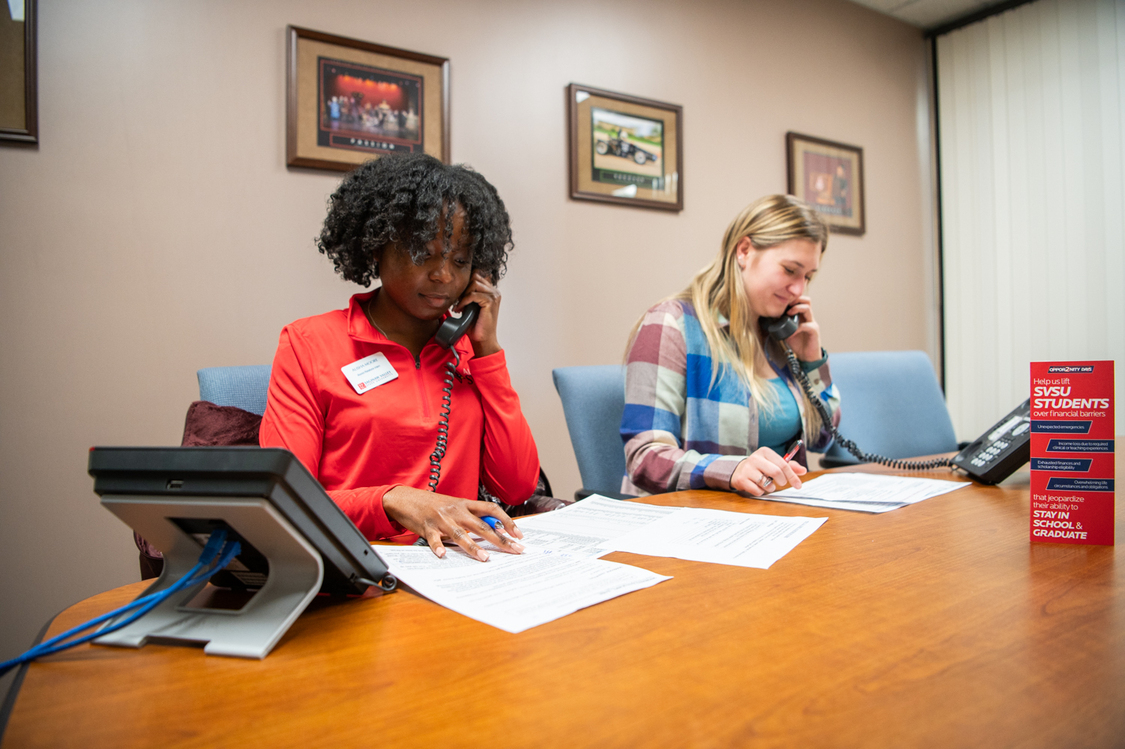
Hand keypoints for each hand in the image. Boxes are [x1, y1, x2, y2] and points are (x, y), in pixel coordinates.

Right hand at [383, 486, 523, 560]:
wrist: (407, 499)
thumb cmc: (434, 505)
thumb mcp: (455, 507)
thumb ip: (472, 517)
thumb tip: (494, 530)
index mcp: (465, 504)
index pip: (492, 510)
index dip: (507, 521)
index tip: (518, 535)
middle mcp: (456, 510)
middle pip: (482, 525)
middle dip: (499, 538)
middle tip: (514, 550)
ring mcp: (441, 519)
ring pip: (460, 533)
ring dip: (473, 546)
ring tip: (484, 558)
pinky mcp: (427, 527)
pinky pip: (433, 539)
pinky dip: (438, 547)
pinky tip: (442, 555)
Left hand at [455, 271, 501, 357]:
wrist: (483, 339)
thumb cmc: (476, 325)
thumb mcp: (471, 306)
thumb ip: (468, 295)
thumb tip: (457, 286)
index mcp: (491, 291)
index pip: (476, 276)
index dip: (465, 284)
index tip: (459, 297)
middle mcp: (495, 292)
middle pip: (475, 277)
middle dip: (464, 288)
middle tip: (458, 301)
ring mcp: (494, 296)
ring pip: (474, 283)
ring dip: (463, 295)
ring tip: (459, 306)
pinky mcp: (490, 302)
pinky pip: (472, 295)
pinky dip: (463, 301)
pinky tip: (459, 309)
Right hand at [730, 447, 806, 496]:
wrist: (739, 470)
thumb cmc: (761, 467)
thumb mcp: (774, 463)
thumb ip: (789, 466)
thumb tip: (803, 471)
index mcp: (765, 452)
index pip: (783, 464)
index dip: (792, 476)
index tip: (798, 485)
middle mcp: (755, 458)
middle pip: (776, 472)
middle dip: (782, 481)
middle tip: (781, 483)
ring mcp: (747, 469)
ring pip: (767, 483)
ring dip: (771, 487)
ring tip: (766, 484)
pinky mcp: (741, 479)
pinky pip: (758, 491)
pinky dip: (761, 492)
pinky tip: (757, 486)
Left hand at [784, 294, 821, 362]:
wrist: (806, 356)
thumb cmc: (797, 344)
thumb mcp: (786, 332)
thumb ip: (781, 325)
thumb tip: (769, 320)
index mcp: (802, 316)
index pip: (800, 301)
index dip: (792, 299)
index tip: (781, 301)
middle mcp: (808, 317)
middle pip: (806, 300)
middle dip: (796, 300)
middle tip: (786, 304)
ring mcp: (812, 323)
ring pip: (807, 309)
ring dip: (796, 309)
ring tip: (788, 314)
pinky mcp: (814, 331)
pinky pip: (807, 325)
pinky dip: (798, 328)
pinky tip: (791, 332)